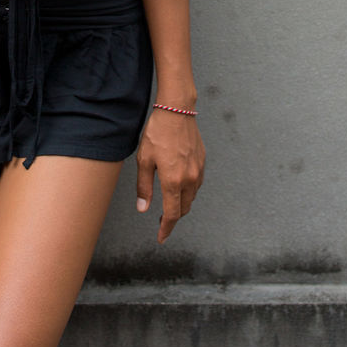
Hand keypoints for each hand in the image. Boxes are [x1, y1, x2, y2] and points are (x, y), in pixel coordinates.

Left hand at [135, 109, 204, 242]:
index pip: (172, 214)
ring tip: (170, 201)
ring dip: (182, 204)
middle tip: (162, 219)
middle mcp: (189, 178)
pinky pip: (197, 183)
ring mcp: (198, 170)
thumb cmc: (158, 132)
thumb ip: (144, 187)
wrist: (177, 109)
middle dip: (174, 217)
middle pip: (184, 208)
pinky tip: (179, 184)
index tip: (161, 237)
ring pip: (192, 197)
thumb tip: (143, 209)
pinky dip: (189, 190)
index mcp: (173, 181)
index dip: (166, 228)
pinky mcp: (202, 161)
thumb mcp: (144, 160)